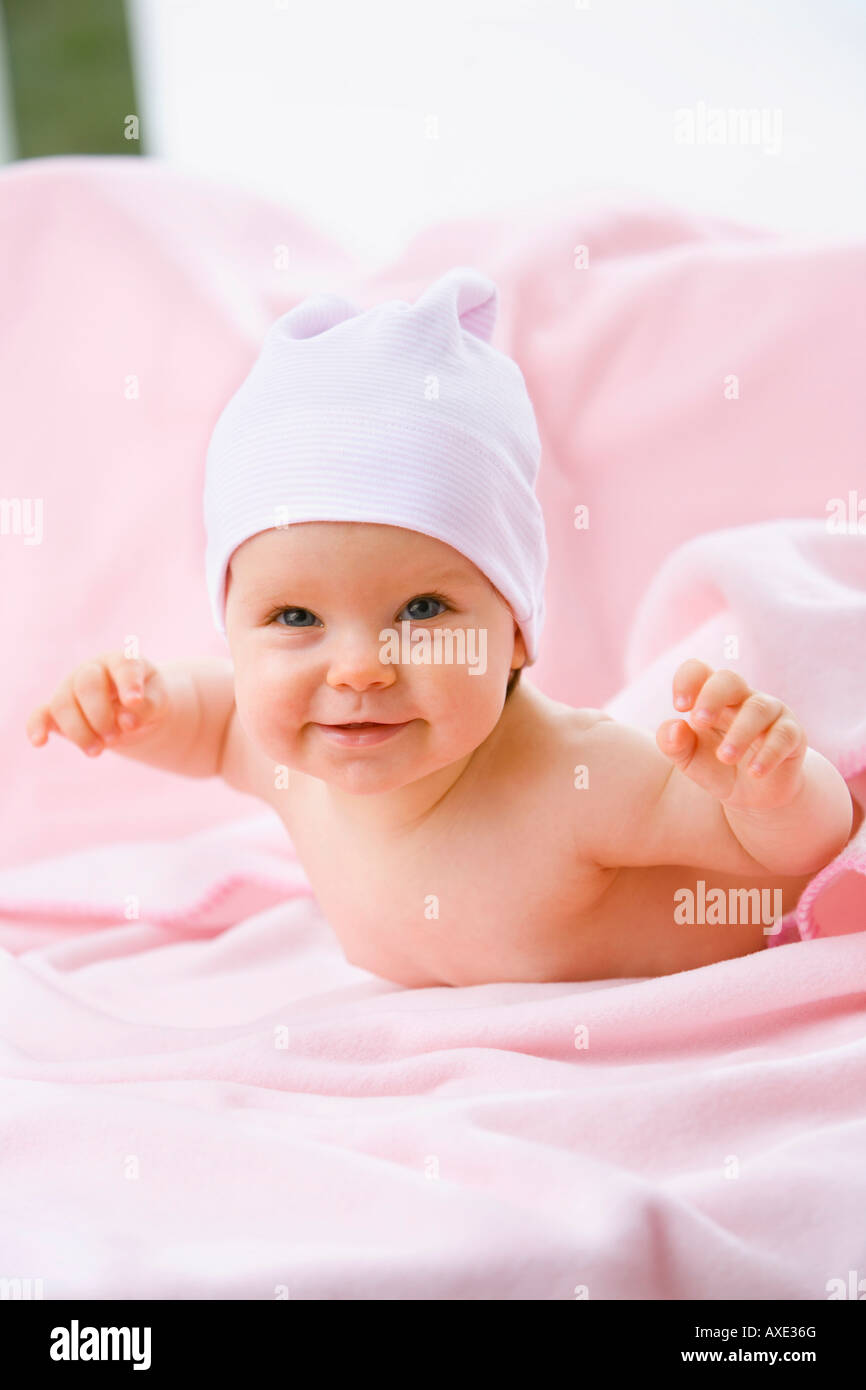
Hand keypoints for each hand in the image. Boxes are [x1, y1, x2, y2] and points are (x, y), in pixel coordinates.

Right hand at [26, 652, 168, 757]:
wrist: (133, 713)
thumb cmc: (147, 703)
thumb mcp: (157, 703)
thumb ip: (147, 708)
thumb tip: (126, 721)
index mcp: (121, 662)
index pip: (122, 665)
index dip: (127, 682)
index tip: (134, 701)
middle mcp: (93, 670)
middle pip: (87, 685)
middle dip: (100, 715)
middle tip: (115, 737)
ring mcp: (71, 688)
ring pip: (63, 703)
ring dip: (79, 731)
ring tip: (98, 751)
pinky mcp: (57, 710)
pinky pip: (41, 714)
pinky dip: (37, 727)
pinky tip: (40, 742)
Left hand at [655, 659, 807, 811]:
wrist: (753, 796)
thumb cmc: (716, 767)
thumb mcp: (688, 759)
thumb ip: (673, 744)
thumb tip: (673, 727)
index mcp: (712, 697)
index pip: (699, 671)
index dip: (687, 681)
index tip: (679, 707)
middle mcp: (742, 698)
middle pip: (729, 680)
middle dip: (712, 696)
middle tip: (699, 721)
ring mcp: (770, 713)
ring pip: (757, 709)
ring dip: (739, 733)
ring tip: (724, 757)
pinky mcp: (793, 734)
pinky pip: (784, 736)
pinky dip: (768, 754)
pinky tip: (754, 772)